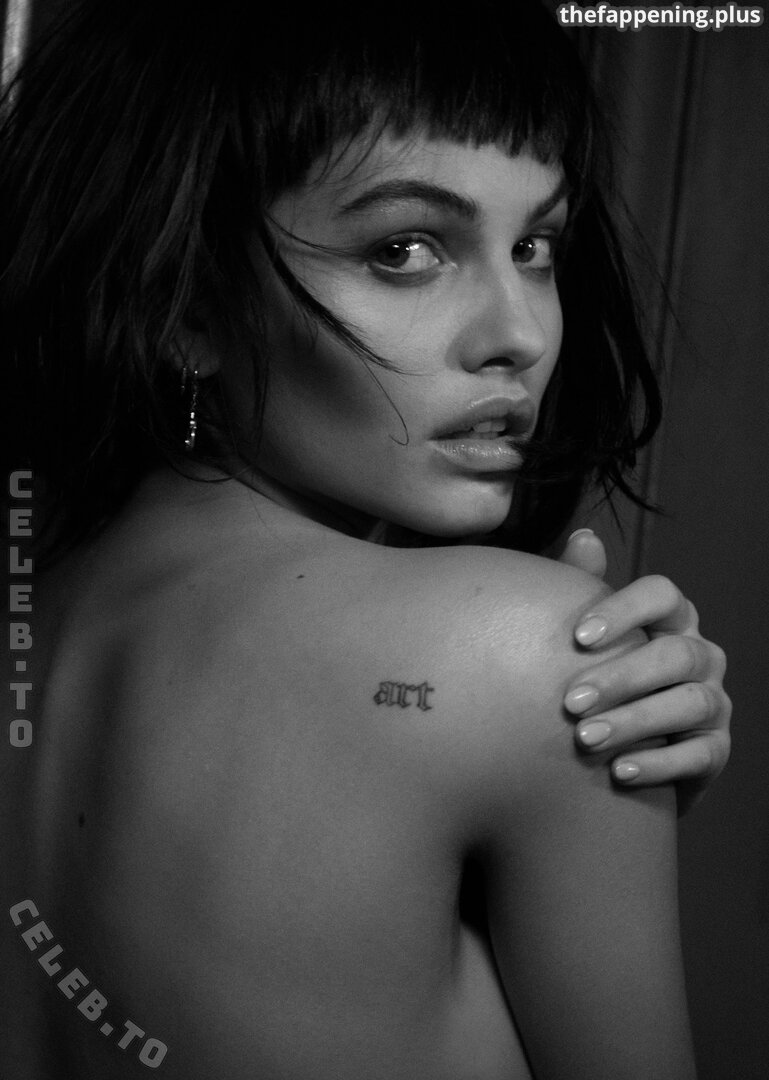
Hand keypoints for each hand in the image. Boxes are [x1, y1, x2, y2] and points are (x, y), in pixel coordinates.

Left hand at [559, 529, 731, 813]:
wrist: (614, 752)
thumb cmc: (596, 679)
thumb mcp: (585, 639)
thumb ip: (580, 589)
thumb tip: (583, 536)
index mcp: (670, 619)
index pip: (662, 595)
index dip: (625, 610)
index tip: (578, 637)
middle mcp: (701, 654)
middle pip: (674, 654)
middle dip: (621, 677)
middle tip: (569, 701)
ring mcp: (715, 702)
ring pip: (689, 703)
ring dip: (635, 721)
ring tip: (585, 738)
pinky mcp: (716, 750)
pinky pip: (698, 755)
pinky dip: (658, 764)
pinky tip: (617, 773)